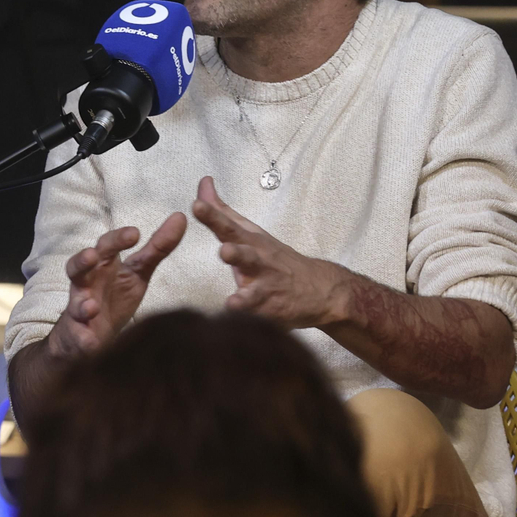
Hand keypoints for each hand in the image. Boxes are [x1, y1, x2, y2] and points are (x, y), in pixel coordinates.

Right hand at [45, 216, 187, 360]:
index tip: (135, 233)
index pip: (107, 246)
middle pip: (80, 266)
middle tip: (94, 255)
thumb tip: (180, 217)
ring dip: (81, 303)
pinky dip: (83, 339)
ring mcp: (79, 309)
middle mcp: (87, 284)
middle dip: (85, 260)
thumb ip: (157, 248)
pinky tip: (91, 343)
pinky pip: (78, 337)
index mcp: (103, 266)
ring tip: (91, 306)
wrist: (91, 336)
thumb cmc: (114, 298)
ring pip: (73, 302)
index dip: (118, 238)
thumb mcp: (138, 272)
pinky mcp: (77, 335)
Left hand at [192, 177, 349, 328]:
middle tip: (225, 251)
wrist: (320, 290)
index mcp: (250, 243)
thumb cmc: (274, 258)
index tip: (197, 206)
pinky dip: (252, 327)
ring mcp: (266, 290)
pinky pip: (258, 321)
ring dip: (246, 297)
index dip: (213, 217)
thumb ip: (221, 211)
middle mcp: (258, 264)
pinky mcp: (271, 314)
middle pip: (245, 256)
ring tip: (235, 302)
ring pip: (255, 294)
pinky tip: (242, 333)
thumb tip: (203, 183)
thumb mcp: (250, 232)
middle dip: (236, 254)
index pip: (228, 226)